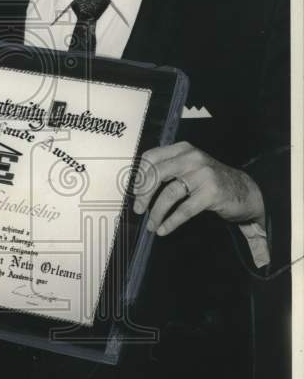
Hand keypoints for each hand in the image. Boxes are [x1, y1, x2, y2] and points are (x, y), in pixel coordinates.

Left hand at [133, 141, 264, 236]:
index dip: (139, 176)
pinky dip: (171, 221)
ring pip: (169, 193)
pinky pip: (184, 209)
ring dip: (156, 213)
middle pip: (157, 174)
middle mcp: (192, 158)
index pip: (151, 157)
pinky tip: (164, 229)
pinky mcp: (211, 192)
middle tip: (139, 209)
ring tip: (152, 225)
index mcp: (183, 150)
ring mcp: (203, 174)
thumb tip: (138, 187)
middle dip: (143, 194)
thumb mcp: (188, 167)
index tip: (135, 192)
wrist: (244, 190)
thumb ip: (167, 170)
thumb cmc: (210, 180)